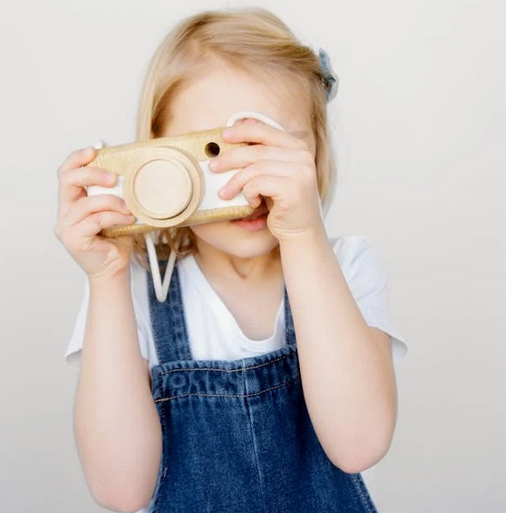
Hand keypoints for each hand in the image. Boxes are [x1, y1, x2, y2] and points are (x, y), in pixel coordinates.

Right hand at [54, 146, 136, 280]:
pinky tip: (127, 219)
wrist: (114, 268)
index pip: (66, 174)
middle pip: (68, 181)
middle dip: (93, 174)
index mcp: (72, 202)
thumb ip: (116, 194)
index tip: (93, 151)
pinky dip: (115, 216)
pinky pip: (96, 219)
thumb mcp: (116, 211)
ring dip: (113, 202)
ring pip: (87, 203)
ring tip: (129, 209)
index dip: (77, 159)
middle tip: (114, 178)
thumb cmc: (115, 240)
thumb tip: (132, 173)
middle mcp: (65, 212)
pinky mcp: (74, 239)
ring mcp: (67, 226)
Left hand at [209, 119, 324, 240]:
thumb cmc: (283, 203)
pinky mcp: (293, 189)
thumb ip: (263, 154)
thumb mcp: (274, 174)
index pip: (266, 131)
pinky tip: (251, 202)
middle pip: (257, 151)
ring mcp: (300, 172)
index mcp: (298, 147)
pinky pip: (258, 184)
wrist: (301, 231)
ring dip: (235, 181)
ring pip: (255, 169)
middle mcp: (302, 157)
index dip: (242, 131)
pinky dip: (248, 193)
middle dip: (230, 158)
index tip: (223, 136)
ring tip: (225, 193)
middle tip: (213, 167)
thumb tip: (242, 124)